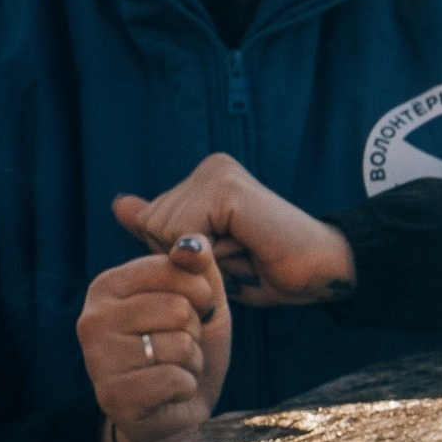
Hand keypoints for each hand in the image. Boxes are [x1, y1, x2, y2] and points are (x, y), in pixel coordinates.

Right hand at [77, 235, 230, 441]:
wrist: (177, 410)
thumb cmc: (188, 347)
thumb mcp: (202, 301)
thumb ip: (199, 266)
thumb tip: (193, 243)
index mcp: (108, 285)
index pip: (171, 267)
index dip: (200, 293)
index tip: (192, 310)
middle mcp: (92, 317)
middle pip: (178, 309)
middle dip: (195, 332)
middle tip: (180, 346)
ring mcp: (96, 358)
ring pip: (178, 344)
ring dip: (191, 361)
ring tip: (173, 368)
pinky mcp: (111, 395)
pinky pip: (174, 379)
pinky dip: (186, 386)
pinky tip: (169, 391)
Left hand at [114, 154, 355, 307]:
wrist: (324, 272)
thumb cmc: (272, 268)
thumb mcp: (207, 254)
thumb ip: (161, 228)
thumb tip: (118, 204)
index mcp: (204, 178)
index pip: (150, 223)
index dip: (184, 256)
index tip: (230, 251)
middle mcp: (209, 168)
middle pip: (152, 227)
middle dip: (191, 257)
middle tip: (242, 253)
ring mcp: (218, 174)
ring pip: (165, 233)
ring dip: (206, 259)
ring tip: (247, 250)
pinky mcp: (226, 189)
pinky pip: (184, 236)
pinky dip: (214, 255)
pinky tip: (247, 246)